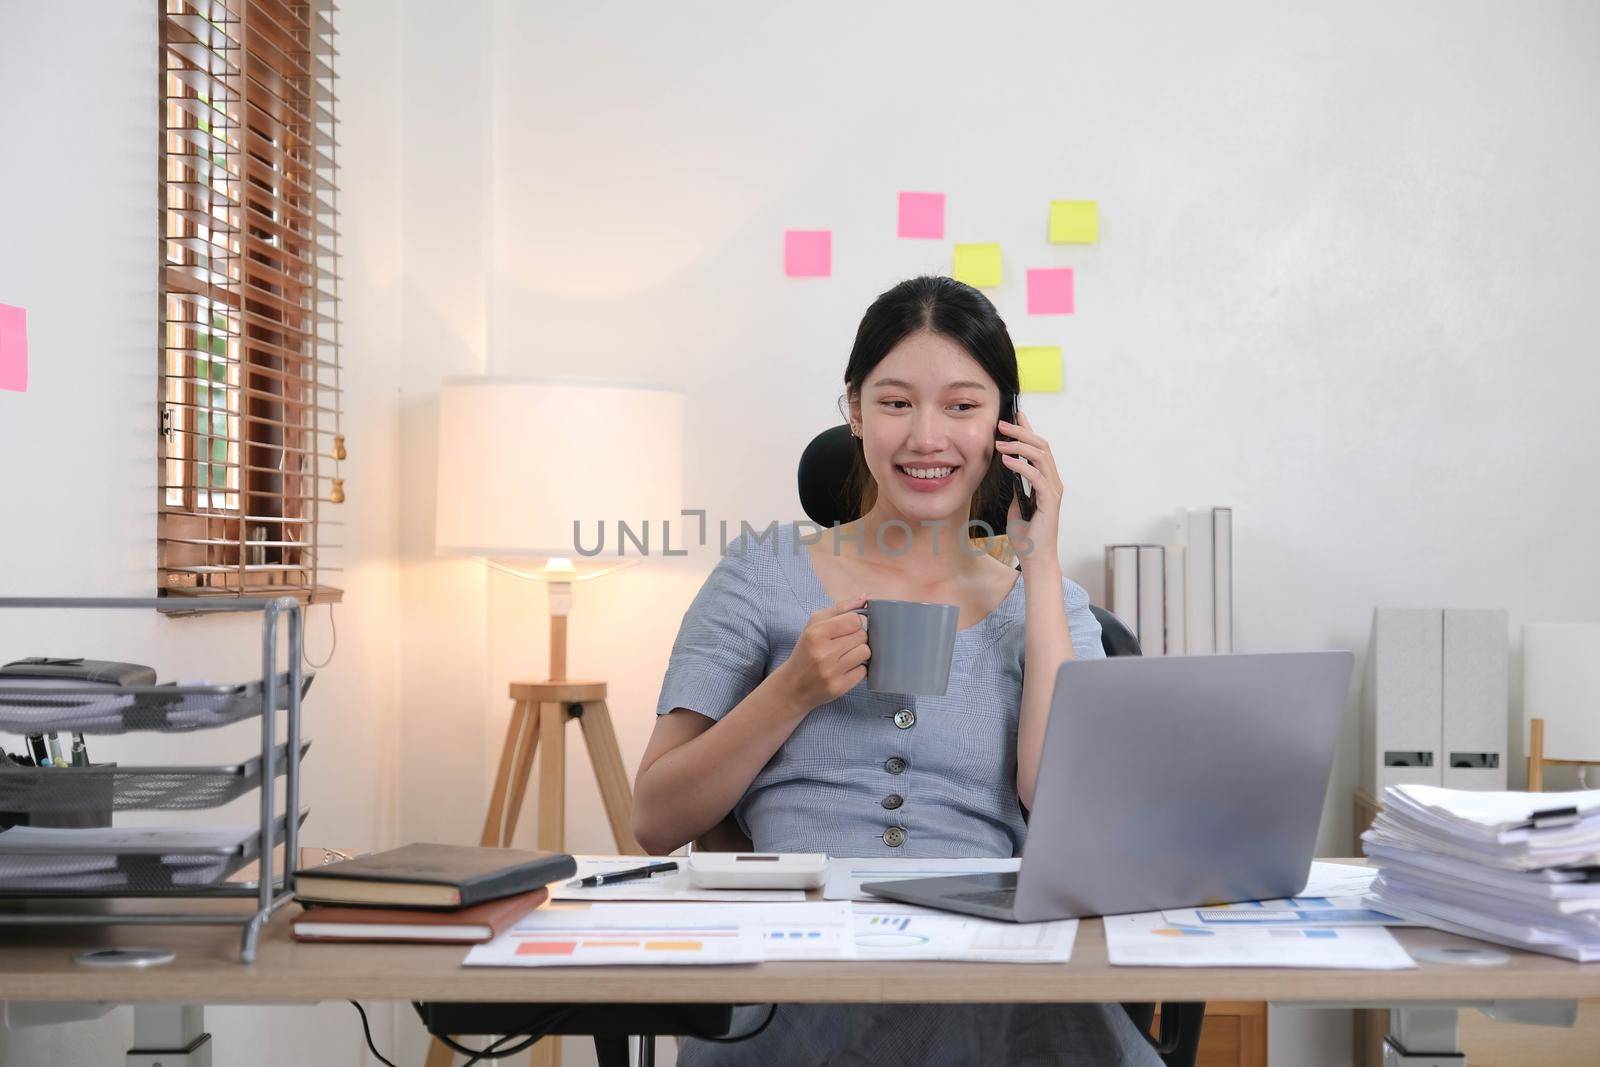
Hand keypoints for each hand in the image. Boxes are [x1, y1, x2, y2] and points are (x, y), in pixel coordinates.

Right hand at [775, 595, 870, 711]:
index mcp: (816, 632)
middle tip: (843, 645)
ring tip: (845, 657)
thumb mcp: (814, 625)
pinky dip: (858, 669)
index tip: (845, 630)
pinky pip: (864, 671)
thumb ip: (840, 609)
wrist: (792, 686)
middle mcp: (823, 652)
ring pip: (865, 652)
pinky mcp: (839, 687)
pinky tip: (845, 670)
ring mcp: (832, 671)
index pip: (854, 620)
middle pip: (862, 636)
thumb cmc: (806, 651)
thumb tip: (865, 598)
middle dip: (856, 639)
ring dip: (859, 654)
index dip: (853, 624)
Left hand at [995, 409, 1064, 571]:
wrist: (1035, 559)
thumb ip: (1016, 489)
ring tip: (1000, 442)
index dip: (1028, 430)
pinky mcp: (1049, 500)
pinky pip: (1036, 476)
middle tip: (1002, 423)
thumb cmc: (1027, 536)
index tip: (1016, 415)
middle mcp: (1053, 482)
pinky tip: (1006, 461)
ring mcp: (1053, 490)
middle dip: (1022, 432)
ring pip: (1041, 456)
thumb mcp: (1015, 506)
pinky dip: (1020, 465)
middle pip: (1041, 446)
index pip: (1038, 449)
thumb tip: (1008, 472)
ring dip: (1019, 446)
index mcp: (1046, 481)